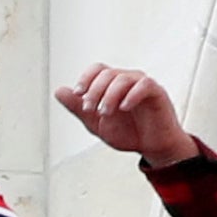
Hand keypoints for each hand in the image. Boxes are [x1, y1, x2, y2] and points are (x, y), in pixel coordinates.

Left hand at [55, 63, 199, 166]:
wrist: (150, 147)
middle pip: (107, 73)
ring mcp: (142, 85)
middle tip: (90, 109)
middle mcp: (127, 80)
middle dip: (94, 91)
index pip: (97, 69)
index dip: (86, 78)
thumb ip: (78, 108)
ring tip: (105, 113)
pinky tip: (123, 107)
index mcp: (112, 85)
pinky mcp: (156, 92)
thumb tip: (59, 91)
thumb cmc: (128, 132)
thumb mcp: (95, 123)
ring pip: (123, 78)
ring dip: (109, 96)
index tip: (78, 94)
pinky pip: (144, 85)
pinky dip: (131, 95)